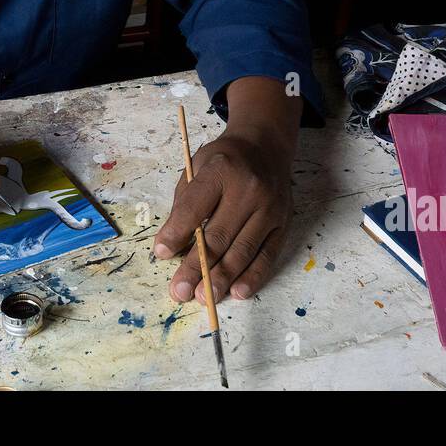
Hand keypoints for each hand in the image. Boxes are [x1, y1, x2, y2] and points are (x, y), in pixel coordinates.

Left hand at [153, 129, 294, 304]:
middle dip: (196, 267)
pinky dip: (252, 277)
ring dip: (221, 279)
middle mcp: (249, 189)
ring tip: (203, 298)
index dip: (177, 232)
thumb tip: (170, 245)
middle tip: (180, 291)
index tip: (161, 253)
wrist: (264, 148)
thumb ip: (184, 202)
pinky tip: (236, 292)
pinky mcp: (283, 223)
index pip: (195, 206)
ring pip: (243, 251)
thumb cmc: (224, 161)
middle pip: (219, 236)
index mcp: (221, 170)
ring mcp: (270, 208)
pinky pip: (267, 255)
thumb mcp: (196, 167)